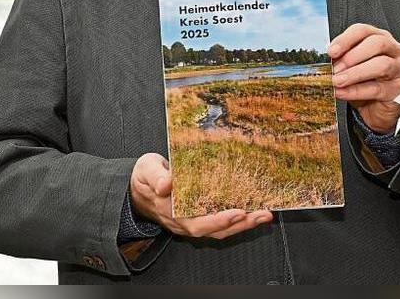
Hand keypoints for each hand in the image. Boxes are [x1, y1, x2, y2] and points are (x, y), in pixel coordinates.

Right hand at [129, 153, 272, 238]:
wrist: (135, 190)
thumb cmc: (144, 177)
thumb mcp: (146, 168)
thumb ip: (156, 175)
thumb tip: (167, 184)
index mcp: (170, 210)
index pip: (196, 220)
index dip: (217, 220)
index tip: (237, 212)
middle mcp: (181, 220)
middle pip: (213, 230)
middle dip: (239, 224)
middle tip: (260, 214)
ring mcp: (188, 222)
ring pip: (218, 231)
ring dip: (242, 225)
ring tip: (263, 215)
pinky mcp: (195, 219)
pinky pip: (218, 226)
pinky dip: (236, 222)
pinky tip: (252, 214)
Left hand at [329, 23, 399, 133]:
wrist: (378, 106)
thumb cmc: (366, 81)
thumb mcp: (353, 66)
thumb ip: (343, 59)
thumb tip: (328, 60)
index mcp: (380, 37)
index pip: (363, 31)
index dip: (346, 39)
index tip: (331, 52)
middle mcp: (394, 49)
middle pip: (377, 43)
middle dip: (352, 56)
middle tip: (335, 69)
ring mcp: (399, 68)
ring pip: (381, 65)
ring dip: (355, 73)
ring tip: (337, 81)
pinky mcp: (398, 88)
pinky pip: (377, 88)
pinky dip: (356, 91)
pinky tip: (342, 93)